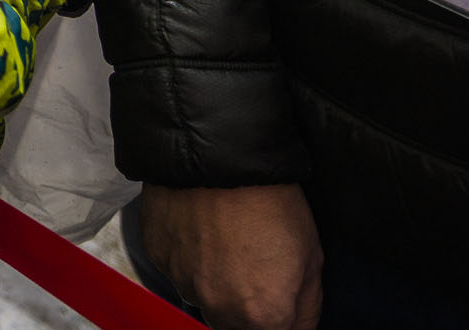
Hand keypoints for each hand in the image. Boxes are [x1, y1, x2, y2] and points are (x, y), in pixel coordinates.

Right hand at [135, 184, 322, 329]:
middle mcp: (217, 307)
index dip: (282, 316)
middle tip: (253, 268)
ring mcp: (182, 282)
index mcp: (262, 315)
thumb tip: (297, 323)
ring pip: (201, 297)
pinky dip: (188, 257)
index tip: (282, 297)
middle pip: (233, 326)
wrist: (217, 156)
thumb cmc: (268, 200)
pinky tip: (201, 229)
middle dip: (246, 306)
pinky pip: (176, 269)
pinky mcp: (157, 256)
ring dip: (214, 282)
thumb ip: (306, 304)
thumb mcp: (311, 255)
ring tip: (224, 242)